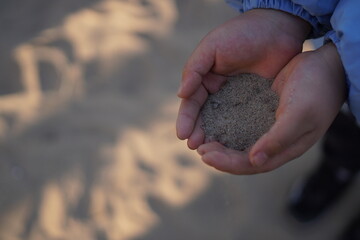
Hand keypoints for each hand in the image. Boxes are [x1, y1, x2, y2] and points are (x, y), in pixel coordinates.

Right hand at [176, 9, 309, 149]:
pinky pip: (245, 122)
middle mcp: (219, 92)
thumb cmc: (242, 33)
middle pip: (205, 117)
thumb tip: (180, 94)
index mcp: (205, 79)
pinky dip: (237, 135)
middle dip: (198, 133)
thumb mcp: (212, 47)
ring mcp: (238, 100)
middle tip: (195, 147)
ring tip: (210, 152)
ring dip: (215, 138)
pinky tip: (234, 147)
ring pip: (223, 123)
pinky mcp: (256, 104)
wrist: (278, 27)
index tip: (182, 135)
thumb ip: (194, 70)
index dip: (186, 119)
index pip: (192, 103)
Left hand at [198, 43, 345, 173]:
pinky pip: (242, 123)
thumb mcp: (300, 114)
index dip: (227, 162)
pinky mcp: (265, 112)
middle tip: (198, 148)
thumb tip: (255, 161)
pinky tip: (214, 120)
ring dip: (221, 142)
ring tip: (202, 138)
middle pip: (242, 157)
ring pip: (241, 141)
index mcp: (285, 147)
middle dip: (220, 155)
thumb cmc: (317, 89)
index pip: (251, 164)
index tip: (205, 155)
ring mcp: (270, 127)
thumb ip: (279, 138)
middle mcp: (275, 141)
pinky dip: (227, 125)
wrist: (326, 65)